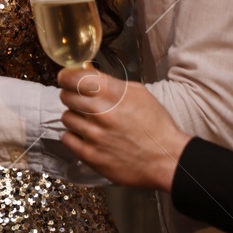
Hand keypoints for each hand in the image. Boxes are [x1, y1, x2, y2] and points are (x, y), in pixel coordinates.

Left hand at [58, 67, 191, 191]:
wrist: (167, 158)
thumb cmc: (155, 125)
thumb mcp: (138, 93)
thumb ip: (109, 82)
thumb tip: (86, 73)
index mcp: (113, 93)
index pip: (73, 78)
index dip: (66, 77)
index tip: (66, 79)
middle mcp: (100, 112)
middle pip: (66, 96)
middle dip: (72, 96)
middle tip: (82, 102)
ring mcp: (94, 135)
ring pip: (66, 117)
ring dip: (75, 118)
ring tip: (90, 123)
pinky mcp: (90, 156)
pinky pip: (67, 138)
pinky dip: (74, 136)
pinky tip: (87, 137)